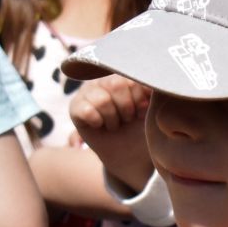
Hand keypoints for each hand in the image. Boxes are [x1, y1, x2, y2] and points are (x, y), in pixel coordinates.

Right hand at [70, 74, 154, 192]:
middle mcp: (104, 78)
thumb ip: (152, 88)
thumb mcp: (153, 107)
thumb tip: (152, 80)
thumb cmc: (142, 127)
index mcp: (124, 74)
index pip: (131, 76)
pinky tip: (100, 125)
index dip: (139, 98)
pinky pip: (87, 111)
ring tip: (114, 123)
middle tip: (127, 118)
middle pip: (116, 84)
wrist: (130, 152)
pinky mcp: (75, 105)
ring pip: (102, 100)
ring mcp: (87, 90)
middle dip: (127, 108)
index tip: (142, 110)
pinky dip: (98, 122)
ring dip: (113, 118)